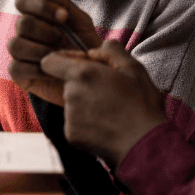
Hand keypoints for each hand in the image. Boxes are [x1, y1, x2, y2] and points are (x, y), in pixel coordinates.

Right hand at [7, 0, 102, 105]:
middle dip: (46, 31)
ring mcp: (20, 53)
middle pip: (21, 23)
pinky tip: (52, 71)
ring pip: (15, 45)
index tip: (63, 16)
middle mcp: (24, 32)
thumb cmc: (86, 46)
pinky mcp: (19, 74)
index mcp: (36, 16)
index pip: (21, 0)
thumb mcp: (79, 21)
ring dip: (40, 50)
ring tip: (59, 57)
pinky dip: (36, 69)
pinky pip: (16, 67)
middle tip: (63, 40)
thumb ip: (60, 1)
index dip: (41, 6)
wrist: (94, 77)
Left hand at [40, 40, 166, 167]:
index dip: (64, 59)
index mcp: (82, 74)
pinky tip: (106, 125)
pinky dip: (87, 122)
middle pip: (68, 83)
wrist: (144, 144)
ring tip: (111, 110)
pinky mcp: (70, 135)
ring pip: (72, 102)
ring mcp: (69, 116)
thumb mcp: (133, 67)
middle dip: (84, 84)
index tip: (83, 65)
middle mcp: (70, 94)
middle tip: (110, 91)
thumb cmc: (141, 104)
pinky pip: (75, 121)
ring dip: (87, 103)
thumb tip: (93, 51)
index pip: (50, 61)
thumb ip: (110, 50)